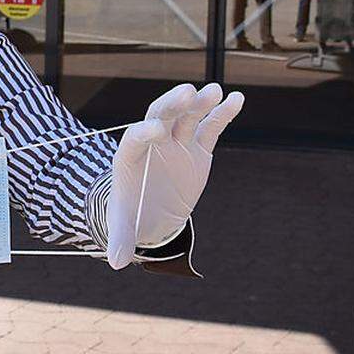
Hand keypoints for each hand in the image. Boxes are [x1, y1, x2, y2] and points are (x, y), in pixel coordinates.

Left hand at [106, 83, 244, 269]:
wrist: (150, 209)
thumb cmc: (132, 214)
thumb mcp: (124, 226)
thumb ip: (121, 239)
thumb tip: (116, 262)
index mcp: (130, 156)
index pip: (134, 138)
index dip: (143, 132)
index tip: (156, 130)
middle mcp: (154, 142)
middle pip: (160, 116)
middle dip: (172, 104)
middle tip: (187, 93)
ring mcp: (177, 142)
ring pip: (187, 116)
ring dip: (200, 103)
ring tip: (214, 91)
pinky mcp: (198, 146)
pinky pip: (210, 127)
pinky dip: (222, 113)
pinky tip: (237, 99)